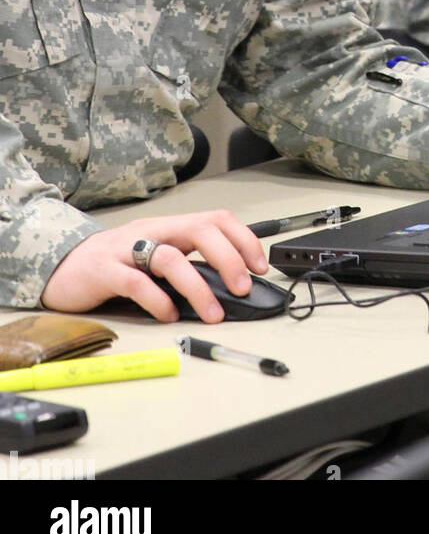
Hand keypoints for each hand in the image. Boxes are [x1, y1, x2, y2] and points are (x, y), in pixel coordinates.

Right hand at [41, 211, 268, 322]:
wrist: (63, 266)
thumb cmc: (116, 264)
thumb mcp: (155, 257)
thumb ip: (187, 266)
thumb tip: (228, 287)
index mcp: (169, 227)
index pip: (215, 219)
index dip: (242, 239)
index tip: (259, 266)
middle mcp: (151, 232)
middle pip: (199, 230)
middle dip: (228, 258)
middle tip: (242, 287)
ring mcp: (126, 250)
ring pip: (170, 258)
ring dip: (198, 287)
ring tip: (213, 312)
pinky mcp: (103, 272)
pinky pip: (135, 282)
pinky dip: (157, 300)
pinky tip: (170, 314)